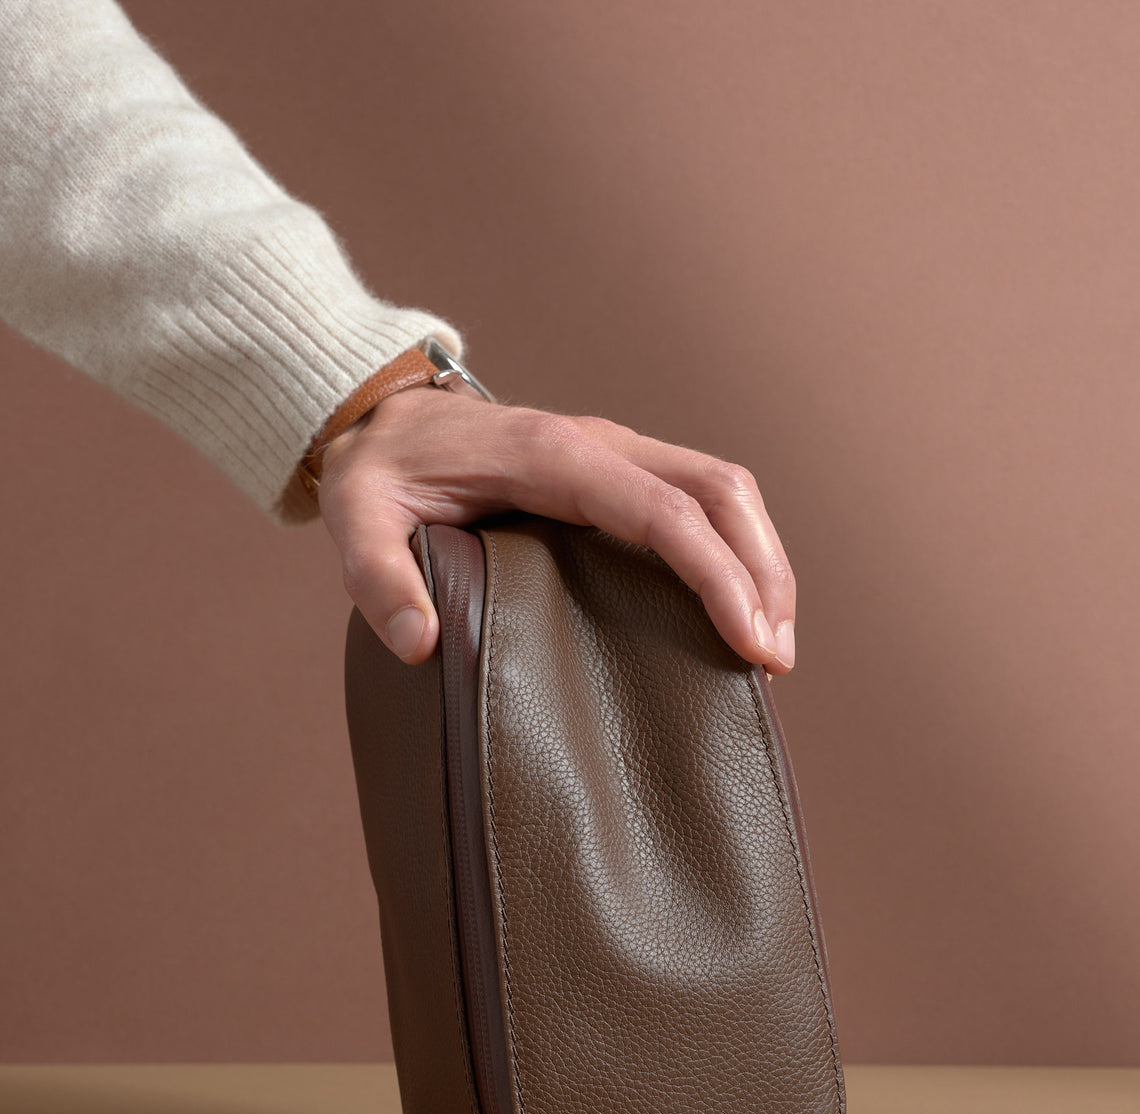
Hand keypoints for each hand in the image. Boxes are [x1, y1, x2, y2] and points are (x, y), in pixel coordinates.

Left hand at [317, 386, 795, 672]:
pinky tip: (738, 605)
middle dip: (763, 574)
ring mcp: (616, 452)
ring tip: (770, 645)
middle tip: (771, 660)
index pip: (664, 513)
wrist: (384, 414)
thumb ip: (378, 578)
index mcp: (551, 457)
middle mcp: (599, 444)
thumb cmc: (379, 470)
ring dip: (762, 561)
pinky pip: (700, 497)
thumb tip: (421, 644)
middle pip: (721, 492)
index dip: (718, 578)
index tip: (749, 645)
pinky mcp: (620, 469)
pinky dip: (736, 548)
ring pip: (724, 490)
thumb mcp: (355, 517)